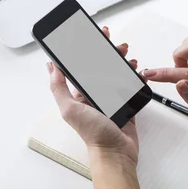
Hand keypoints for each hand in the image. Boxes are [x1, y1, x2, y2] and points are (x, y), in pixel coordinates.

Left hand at [47, 27, 139, 165]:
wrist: (116, 151)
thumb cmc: (93, 134)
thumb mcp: (69, 109)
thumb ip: (59, 88)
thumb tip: (51, 67)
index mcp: (79, 94)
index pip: (80, 66)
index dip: (84, 50)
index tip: (89, 37)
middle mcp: (94, 94)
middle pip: (100, 65)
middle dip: (107, 51)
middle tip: (113, 42)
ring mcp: (110, 97)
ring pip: (116, 71)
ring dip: (121, 60)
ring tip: (127, 54)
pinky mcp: (125, 102)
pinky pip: (129, 83)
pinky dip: (134, 74)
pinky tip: (136, 69)